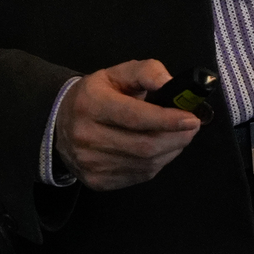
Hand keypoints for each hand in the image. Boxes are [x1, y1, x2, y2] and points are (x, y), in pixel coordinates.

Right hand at [57, 59, 200, 189]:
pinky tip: (160, 150)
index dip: (167, 119)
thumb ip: (147, 72)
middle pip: (144, 146)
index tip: (192, 118)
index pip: (134, 116)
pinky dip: (158, 163)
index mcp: (91, 104)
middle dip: (177, 138)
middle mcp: (87, 136)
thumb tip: (170, 84)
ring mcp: (90, 163)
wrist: (61, 123)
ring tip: (178, 136)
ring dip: (171, 151)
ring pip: (145, 164)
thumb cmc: (97, 95)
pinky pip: (139, 176)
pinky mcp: (96, 181)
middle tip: (192, 127)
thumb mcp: (118, 73)